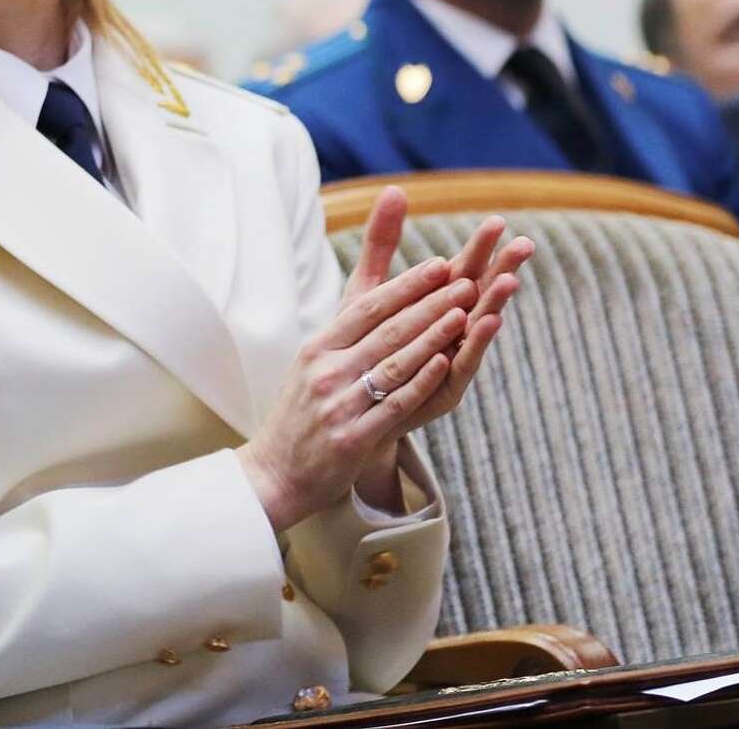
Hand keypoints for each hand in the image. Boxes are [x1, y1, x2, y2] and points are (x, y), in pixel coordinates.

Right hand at [268, 188, 527, 518]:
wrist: (275, 473)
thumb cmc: (299, 417)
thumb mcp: (309, 367)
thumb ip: (341, 338)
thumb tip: (376, 305)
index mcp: (316, 349)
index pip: (366, 308)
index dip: (405, 285)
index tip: (438, 265)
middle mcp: (325, 371)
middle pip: (386, 330)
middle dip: (429, 302)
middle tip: (463, 281)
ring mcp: (338, 404)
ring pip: (395, 362)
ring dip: (432, 335)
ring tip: (464, 312)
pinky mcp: (352, 437)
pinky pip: (395, 403)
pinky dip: (421, 380)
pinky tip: (446, 362)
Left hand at [386, 205, 525, 432]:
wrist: (355, 404)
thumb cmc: (366, 342)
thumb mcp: (369, 289)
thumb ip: (383, 242)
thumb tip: (394, 189)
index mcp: (438, 303)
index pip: (464, 268)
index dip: (480, 247)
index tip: (497, 222)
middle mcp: (453, 328)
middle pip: (480, 292)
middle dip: (501, 269)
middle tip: (523, 245)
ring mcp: (452, 358)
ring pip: (477, 326)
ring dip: (493, 304)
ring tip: (508, 283)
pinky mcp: (445, 388)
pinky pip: (462, 363)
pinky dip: (474, 343)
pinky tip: (486, 323)